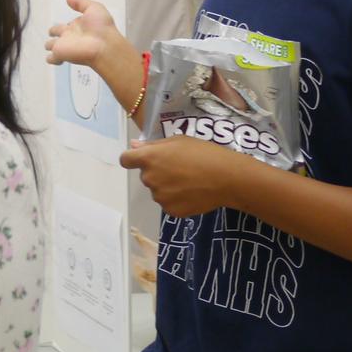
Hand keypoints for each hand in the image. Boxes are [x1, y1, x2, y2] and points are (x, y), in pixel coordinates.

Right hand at [45, 0, 135, 75]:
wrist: (104, 47)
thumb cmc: (102, 28)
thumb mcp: (94, 8)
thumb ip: (80, 2)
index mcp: (77, 25)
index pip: (68, 23)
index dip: (68, 23)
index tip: (68, 23)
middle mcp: (70, 35)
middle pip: (57, 32)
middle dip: (54, 31)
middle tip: (53, 31)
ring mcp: (64, 46)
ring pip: (52, 45)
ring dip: (50, 45)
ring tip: (50, 45)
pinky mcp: (60, 55)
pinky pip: (51, 59)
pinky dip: (51, 59)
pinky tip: (53, 58)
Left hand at [119, 136, 250, 216]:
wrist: (225, 177)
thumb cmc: (203, 153)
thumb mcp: (179, 141)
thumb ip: (153, 145)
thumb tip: (134, 147)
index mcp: (149, 158)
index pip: (126, 159)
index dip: (132, 159)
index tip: (143, 159)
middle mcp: (149, 178)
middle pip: (146, 175)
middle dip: (157, 172)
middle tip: (179, 168)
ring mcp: (159, 197)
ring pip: (158, 190)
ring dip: (167, 186)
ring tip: (189, 181)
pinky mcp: (170, 211)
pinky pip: (168, 203)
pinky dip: (176, 199)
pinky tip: (192, 193)